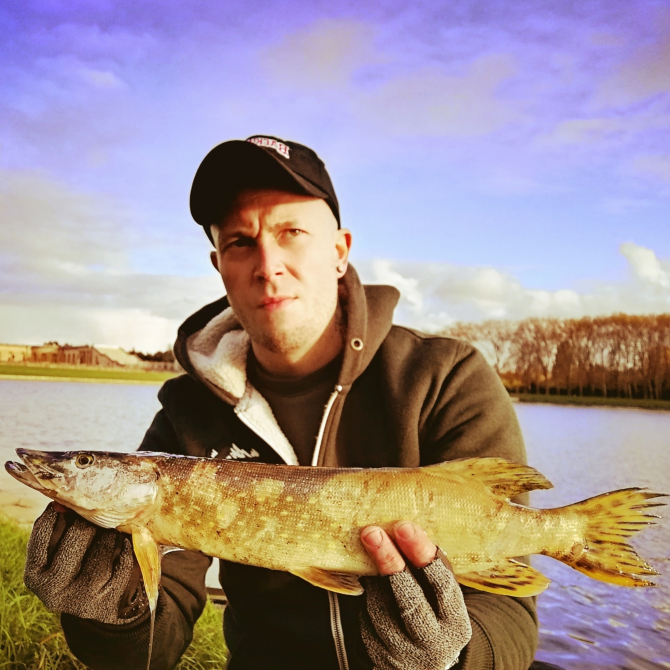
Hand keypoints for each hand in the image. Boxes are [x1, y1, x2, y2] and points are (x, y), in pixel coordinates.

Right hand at [24, 503, 147, 624]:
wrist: (96, 607)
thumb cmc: (75, 567)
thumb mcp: (57, 553)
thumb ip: (57, 527)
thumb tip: (63, 502)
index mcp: (34, 575)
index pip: (43, 532)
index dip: (58, 513)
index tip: (68, 506)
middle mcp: (53, 590)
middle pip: (79, 533)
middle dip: (91, 521)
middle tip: (97, 518)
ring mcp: (80, 598)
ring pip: (104, 547)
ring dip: (111, 534)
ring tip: (111, 532)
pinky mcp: (107, 601)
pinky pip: (122, 563)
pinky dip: (125, 550)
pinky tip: (123, 545)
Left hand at [359, 521, 471, 669]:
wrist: (425, 660)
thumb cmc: (434, 611)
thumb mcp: (443, 595)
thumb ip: (430, 569)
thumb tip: (406, 528)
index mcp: (456, 622)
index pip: (442, 584)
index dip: (421, 553)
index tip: (404, 527)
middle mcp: (433, 642)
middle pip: (409, 599)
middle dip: (389, 562)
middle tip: (372, 532)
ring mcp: (405, 652)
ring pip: (381, 608)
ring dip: (373, 577)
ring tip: (370, 550)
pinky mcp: (380, 656)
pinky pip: (366, 619)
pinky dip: (366, 595)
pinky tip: (369, 580)